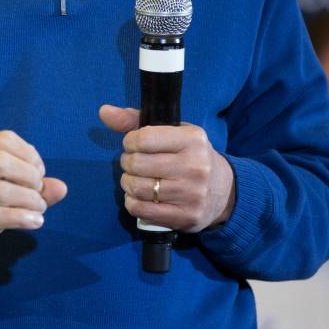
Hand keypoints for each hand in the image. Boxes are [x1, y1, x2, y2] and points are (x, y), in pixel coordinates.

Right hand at [0, 130, 67, 272]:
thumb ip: (29, 189)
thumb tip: (62, 187)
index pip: (3, 139)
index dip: (28, 154)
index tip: (39, 174)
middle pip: (0, 158)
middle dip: (29, 174)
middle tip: (38, 192)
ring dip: (28, 200)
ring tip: (39, 210)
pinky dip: (20, 218)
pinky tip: (34, 222)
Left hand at [99, 105, 234, 232]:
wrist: (225, 191)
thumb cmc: (190, 155)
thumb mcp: (171, 131)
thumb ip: (135, 120)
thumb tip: (104, 112)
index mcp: (192, 140)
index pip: (143, 138)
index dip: (129, 142)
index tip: (133, 145)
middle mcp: (195, 166)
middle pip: (138, 164)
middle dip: (127, 163)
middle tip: (133, 163)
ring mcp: (192, 194)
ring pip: (138, 188)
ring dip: (128, 183)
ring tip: (134, 179)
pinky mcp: (186, 217)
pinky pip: (142, 210)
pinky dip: (132, 202)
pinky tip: (138, 196)